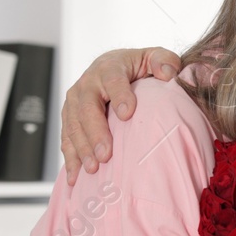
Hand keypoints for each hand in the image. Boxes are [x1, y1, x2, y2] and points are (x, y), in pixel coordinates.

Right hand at [60, 46, 183, 185]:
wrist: (114, 69)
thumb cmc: (139, 68)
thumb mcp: (154, 58)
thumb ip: (164, 61)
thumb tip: (168, 73)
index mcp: (109, 67)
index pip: (113, 80)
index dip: (119, 96)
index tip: (128, 114)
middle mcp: (87, 83)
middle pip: (87, 108)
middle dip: (95, 133)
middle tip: (106, 155)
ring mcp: (75, 101)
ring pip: (73, 125)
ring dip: (81, 148)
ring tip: (93, 168)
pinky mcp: (69, 117)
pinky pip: (66, 138)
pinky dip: (70, 158)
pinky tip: (75, 177)